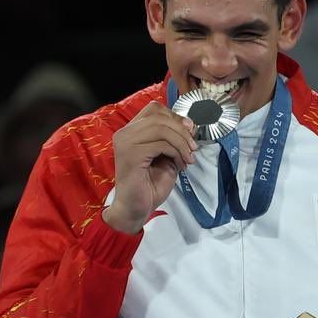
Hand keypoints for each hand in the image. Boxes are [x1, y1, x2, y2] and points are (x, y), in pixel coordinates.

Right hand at [102, 101, 197, 233]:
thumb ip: (173, 139)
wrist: (136, 208)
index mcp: (131, 131)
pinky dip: (176, 153)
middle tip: (193, 148)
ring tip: (188, 158)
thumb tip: (190, 123)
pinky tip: (180, 165)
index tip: (189, 132)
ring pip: (162, 128)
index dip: (175, 117)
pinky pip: (161, 144)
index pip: (154, 109)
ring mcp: (126, 143)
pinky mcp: (131, 154)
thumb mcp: (167, 156)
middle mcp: (125, 133)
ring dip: (181, 143)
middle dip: (182, 131)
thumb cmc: (149, 185)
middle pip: (159, 116)